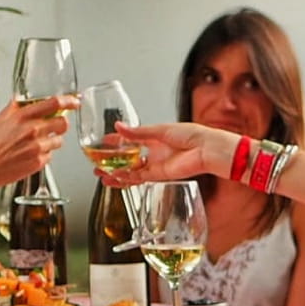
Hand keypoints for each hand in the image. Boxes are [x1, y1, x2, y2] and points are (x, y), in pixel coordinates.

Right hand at [0, 94, 78, 190]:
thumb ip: (13, 109)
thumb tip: (21, 100)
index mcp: (22, 117)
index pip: (53, 103)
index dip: (69, 101)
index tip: (75, 102)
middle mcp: (32, 131)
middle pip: (63, 123)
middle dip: (61, 124)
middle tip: (54, 127)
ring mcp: (37, 148)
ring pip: (58, 141)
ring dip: (51, 142)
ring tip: (34, 145)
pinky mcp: (39, 163)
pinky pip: (50, 156)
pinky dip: (43, 155)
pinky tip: (29, 156)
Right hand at [112, 122, 238, 183]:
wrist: (206, 150)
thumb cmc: (192, 135)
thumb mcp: (160, 130)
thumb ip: (138, 133)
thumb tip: (119, 126)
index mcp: (155, 137)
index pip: (131, 139)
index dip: (116, 141)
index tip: (103, 142)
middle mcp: (154, 152)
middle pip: (128, 158)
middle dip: (112, 160)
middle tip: (97, 161)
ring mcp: (156, 164)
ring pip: (130, 170)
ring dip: (115, 172)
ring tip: (100, 173)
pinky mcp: (158, 175)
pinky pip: (138, 178)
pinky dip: (126, 178)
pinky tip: (114, 177)